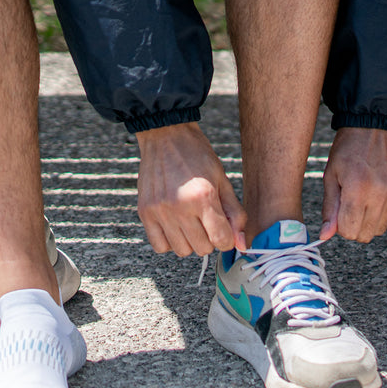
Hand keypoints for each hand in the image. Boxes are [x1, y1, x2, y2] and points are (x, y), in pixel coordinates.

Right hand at [136, 123, 245, 256]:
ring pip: (182, 250)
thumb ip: (235, 214)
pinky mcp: (144, 212)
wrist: (166, 137)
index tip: (225, 230)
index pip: (221, 240)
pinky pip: (160, 246)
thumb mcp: (223, 181)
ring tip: (190, 221)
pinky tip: (175, 226)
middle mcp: (179, 207)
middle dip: (209, 239)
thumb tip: (242, 244)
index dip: (227, 239)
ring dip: (190, 241)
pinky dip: (170, 241)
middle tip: (206, 221)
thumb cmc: (198, 157)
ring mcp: (159, 211)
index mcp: (203, 197)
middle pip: (202, 248)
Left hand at [321, 127, 386, 243]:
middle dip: (355, 226)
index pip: (349, 232)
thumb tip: (325, 236)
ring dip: (370, 218)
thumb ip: (329, 208)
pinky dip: (383, 208)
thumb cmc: (349, 148)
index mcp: (357, 189)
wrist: (377, 124)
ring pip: (381, 227)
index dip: (341, 227)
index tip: (340, 213)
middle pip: (367, 235)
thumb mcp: (331, 175)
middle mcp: (381, 192)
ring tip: (365, 196)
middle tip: (351, 206)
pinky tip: (377, 189)